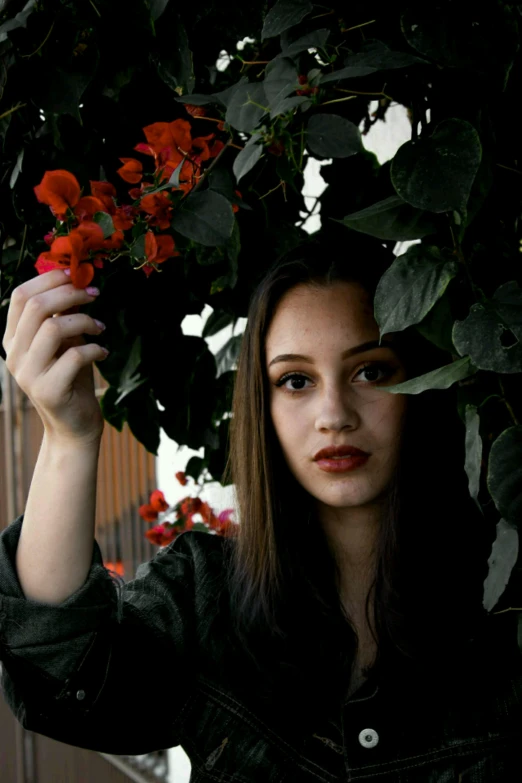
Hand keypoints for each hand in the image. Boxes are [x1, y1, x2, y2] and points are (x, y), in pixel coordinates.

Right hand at [2, 269, 108, 445]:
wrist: (73, 424)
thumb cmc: (71, 377)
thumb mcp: (65, 341)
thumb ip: (62, 314)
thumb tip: (75, 279)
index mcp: (12, 338)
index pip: (21, 296)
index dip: (50, 279)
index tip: (77, 275)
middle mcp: (13, 355)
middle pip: (36, 307)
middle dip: (70, 294)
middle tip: (94, 295)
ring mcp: (28, 374)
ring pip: (53, 328)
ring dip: (84, 321)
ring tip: (100, 327)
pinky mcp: (48, 391)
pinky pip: (74, 356)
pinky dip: (95, 348)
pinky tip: (103, 352)